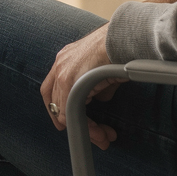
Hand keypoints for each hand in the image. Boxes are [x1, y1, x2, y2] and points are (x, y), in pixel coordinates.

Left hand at [40, 23, 123, 148]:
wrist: (123, 39)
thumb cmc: (119, 50)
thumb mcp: (103, 70)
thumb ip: (97, 85)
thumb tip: (100, 99)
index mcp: (66, 58)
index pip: (53, 89)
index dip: (59, 108)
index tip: (70, 123)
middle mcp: (59, 64)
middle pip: (55, 102)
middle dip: (75, 123)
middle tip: (94, 136)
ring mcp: (61, 72)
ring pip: (62, 110)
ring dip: (85, 128)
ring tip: (103, 137)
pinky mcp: (68, 82)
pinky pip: (69, 112)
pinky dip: (85, 126)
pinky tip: (99, 132)